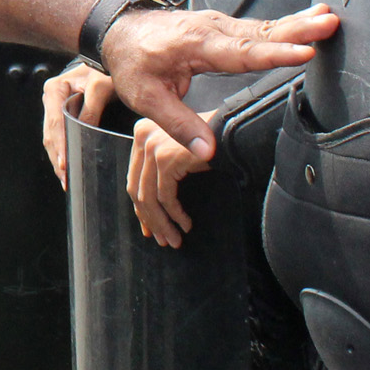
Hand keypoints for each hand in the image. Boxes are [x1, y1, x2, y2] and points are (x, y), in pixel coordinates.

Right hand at [41, 66, 116, 187]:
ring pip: (52, 138)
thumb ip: (92, 106)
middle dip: (57, 158)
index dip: (60, 145)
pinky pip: (60, 136)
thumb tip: (85, 130)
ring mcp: (55, 107)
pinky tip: (67, 167)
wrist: (106, 59)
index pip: (55, 123)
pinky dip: (62, 152)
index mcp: (54, 89)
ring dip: (58, 159)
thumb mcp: (101, 85)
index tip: (64, 163)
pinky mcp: (63, 115)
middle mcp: (51, 99)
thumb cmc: (104, 69)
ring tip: (65, 179)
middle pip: (50, 134)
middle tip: (65, 179)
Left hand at [100, 4, 336, 160]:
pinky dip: (284, 25)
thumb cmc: (131, 63)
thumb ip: (178, 124)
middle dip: (298, 29)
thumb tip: (208, 151)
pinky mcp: (221, 27)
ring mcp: (218, 25)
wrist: (118, 32)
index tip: (305, 54)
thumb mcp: (145, 98)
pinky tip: (306, 20)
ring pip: (263, 27)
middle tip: (330, 23)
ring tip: (328, 19)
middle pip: (261, 33)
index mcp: (195, 44)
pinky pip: (257, 27)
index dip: (275, 55)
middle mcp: (211, 29)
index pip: (241, 53)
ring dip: (297, 24)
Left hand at [125, 118, 207, 245]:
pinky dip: (175, 215)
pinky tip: (185, 225)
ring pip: (149, 197)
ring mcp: (153, 146)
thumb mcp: (179, 153)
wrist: (234, 129)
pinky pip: (165, 196)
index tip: (149, 228)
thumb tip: (149, 207)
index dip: (141, 207)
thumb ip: (162, 170)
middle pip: (138, 188)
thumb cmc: (213, 142)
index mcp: (142, 132)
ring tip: (174, 239)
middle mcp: (143, 135)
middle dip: (150, 219)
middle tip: (162, 239)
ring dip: (162, 223)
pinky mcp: (166, 157)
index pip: (135, 177)